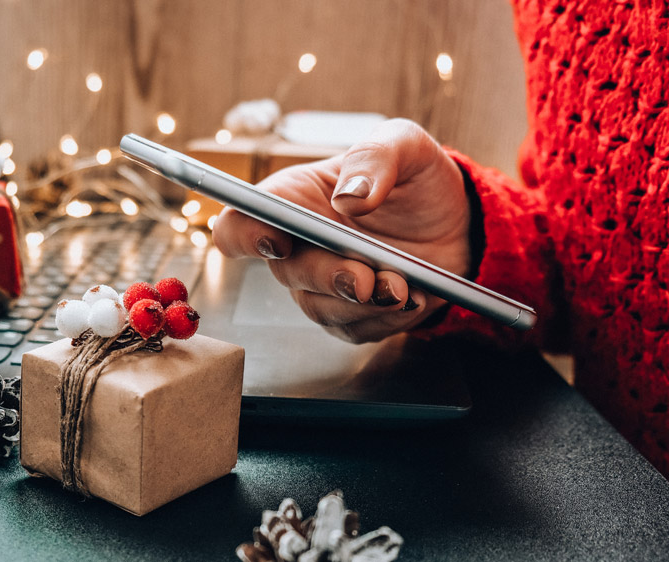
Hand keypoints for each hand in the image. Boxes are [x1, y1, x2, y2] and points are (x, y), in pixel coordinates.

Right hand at [211, 118, 470, 342]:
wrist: (455, 220)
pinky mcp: (350, 315)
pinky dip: (386, 319)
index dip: (246, 236)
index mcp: (293, 198)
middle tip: (363, 279)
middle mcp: (297, 245)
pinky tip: (414, 298)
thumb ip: (375, 157)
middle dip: (326, 277)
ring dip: (362, 304)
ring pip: (320, 308)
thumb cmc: (415, 178)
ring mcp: (321, 284)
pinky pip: (355, 329)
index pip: (241, 222)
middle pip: (285, 272)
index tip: (279, 242)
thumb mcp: (405, 145)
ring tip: (404, 288)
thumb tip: (350, 197)